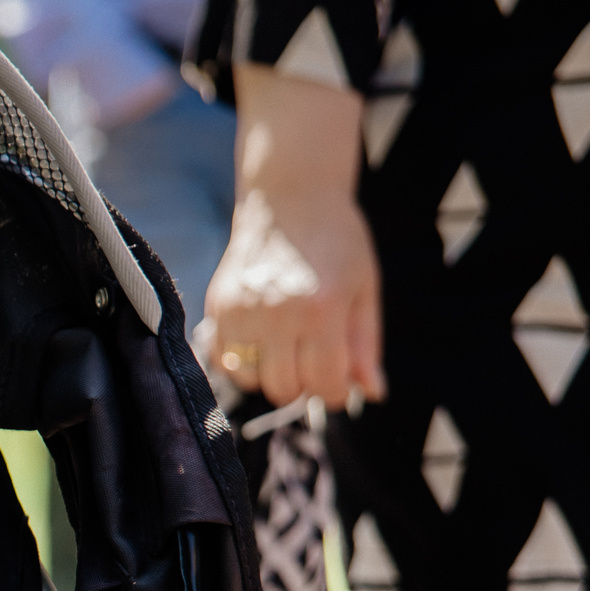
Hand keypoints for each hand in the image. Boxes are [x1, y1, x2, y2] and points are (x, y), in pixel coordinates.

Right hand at [203, 64, 384, 409]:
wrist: (290, 197)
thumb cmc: (337, 241)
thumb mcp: (364, 289)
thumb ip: (366, 345)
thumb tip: (372, 393)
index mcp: (322, 309)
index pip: (325, 384)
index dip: (336, 392)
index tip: (339, 382)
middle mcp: (277, 313)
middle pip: (284, 388)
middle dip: (304, 384)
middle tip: (312, 361)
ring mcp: (241, 310)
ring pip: (250, 379)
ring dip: (270, 374)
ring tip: (285, 348)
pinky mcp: (217, 306)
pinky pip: (223, 360)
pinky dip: (242, 361)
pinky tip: (260, 340)